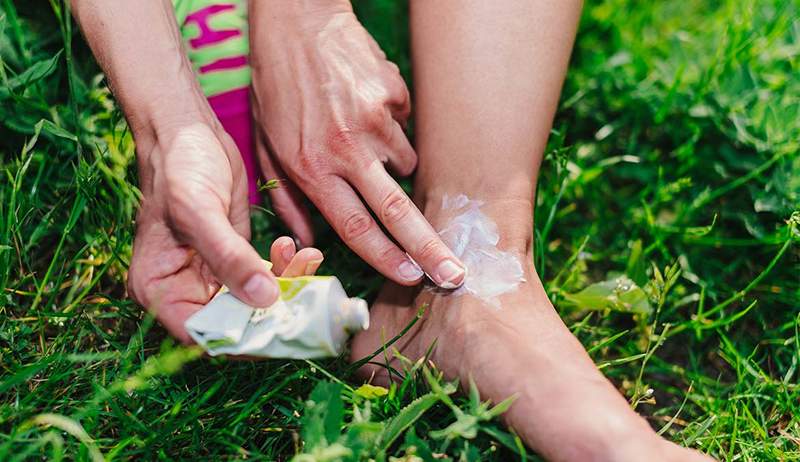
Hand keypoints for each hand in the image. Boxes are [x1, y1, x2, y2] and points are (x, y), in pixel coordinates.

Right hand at [128, 120, 286, 341]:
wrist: (188, 131)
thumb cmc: (180, 167)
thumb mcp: (200, 212)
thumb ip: (229, 258)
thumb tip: (263, 300)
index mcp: (158, 289)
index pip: (203, 334)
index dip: (243, 339)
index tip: (283, 329)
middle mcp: (182, 290)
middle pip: (233, 324)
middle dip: (273, 313)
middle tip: (308, 300)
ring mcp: (209, 276)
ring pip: (254, 303)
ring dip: (285, 288)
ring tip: (306, 260)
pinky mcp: (233, 258)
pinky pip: (263, 279)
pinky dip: (284, 270)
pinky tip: (294, 248)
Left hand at [249, 2, 465, 287]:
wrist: (298, 22)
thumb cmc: (275, 87)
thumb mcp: (265, 145)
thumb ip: (287, 197)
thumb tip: (307, 241)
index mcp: (312, 166)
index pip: (355, 226)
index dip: (386, 258)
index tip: (411, 278)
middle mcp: (347, 148)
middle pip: (396, 211)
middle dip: (429, 248)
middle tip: (455, 273)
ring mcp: (375, 120)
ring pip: (406, 166)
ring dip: (395, 168)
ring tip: (363, 141)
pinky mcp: (394, 95)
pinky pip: (406, 128)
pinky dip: (393, 129)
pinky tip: (365, 110)